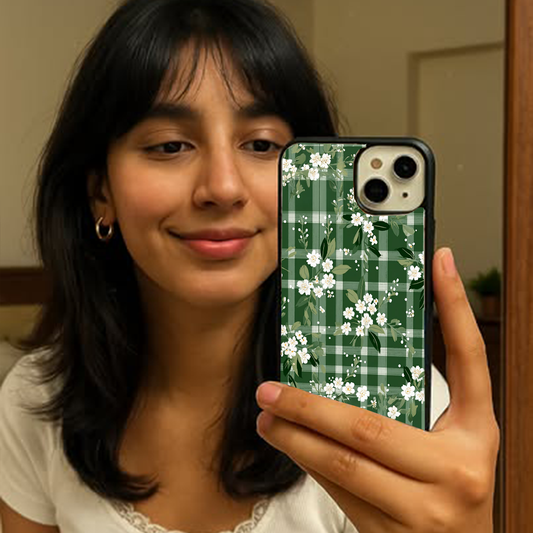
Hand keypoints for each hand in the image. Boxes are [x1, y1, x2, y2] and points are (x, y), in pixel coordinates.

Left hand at [255, 247, 499, 531]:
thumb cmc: (454, 486)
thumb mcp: (454, 440)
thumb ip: (420, 398)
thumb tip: (373, 348)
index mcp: (476, 434)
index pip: (469, 360)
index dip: (456, 307)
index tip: (439, 262)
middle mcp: (456, 470)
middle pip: (369, 427)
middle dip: (310, 407)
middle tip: (270, 391)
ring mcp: (423, 508)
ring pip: (343, 465)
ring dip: (296, 439)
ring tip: (267, 418)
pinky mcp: (389, 532)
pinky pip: (339, 490)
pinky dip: (310, 463)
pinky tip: (288, 444)